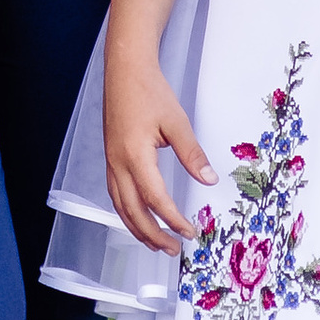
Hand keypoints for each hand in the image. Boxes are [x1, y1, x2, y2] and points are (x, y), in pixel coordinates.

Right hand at [102, 37, 212, 254]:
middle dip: (152, 234)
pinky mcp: (110, 157)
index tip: (189, 232)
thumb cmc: (149, 91)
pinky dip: (127, 212)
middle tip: (172, 250)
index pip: (156, 199)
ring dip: (137, 228)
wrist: (124, 69)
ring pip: (120, 206)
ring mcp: (111, 161)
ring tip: (155, 243)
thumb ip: (192, 153)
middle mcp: (118, 164)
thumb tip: (209, 179)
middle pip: (132, 212)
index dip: (173, 220)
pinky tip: (138, 216)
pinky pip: (115, 194)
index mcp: (135, 156)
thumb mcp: (177, 122)